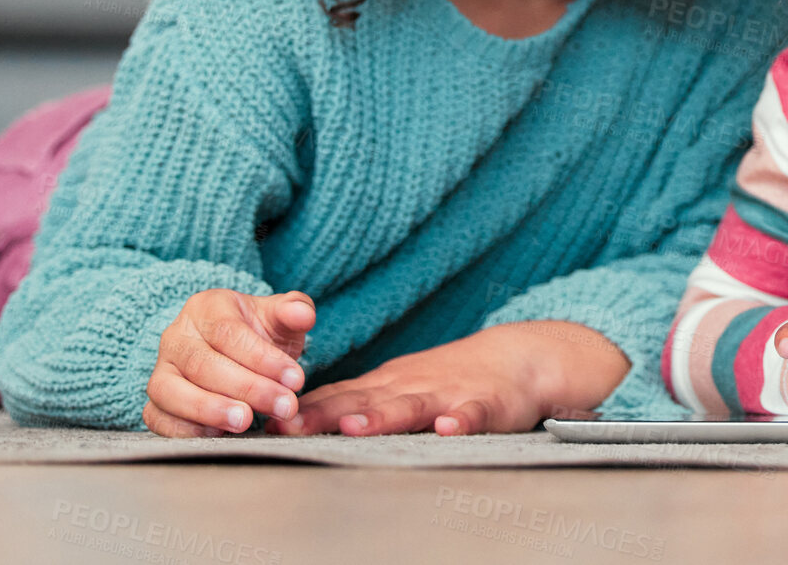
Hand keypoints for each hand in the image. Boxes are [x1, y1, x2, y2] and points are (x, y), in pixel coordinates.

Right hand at [142, 288, 313, 437]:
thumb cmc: (260, 334)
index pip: (229, 332)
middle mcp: (176, 336)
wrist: (239, 354)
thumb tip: (303, 314)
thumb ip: (295, 311)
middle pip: (202, 363)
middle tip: (283, 406)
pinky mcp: (155, 402)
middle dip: (247, 388)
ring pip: (171, 390)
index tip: (295, 380)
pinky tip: (219, 434)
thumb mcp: (280, 318)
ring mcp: (161, 370)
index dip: (262, 358)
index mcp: (206, 307)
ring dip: (210, 409)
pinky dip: (184, 429)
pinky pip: (158, 418)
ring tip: (246, 422)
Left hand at [264, 320, 630, 436]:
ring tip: (358, 426)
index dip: (305, 409)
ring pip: (412, 406)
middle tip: (292, 425)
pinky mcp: (486, 403)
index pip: (340, 395)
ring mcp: (448, 393)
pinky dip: (460, 421)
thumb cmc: (453, 378)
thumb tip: (298, 420)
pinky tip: (449, 430)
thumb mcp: (401, 385)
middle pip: (365, 400)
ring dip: (384, 416)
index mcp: (390, 384)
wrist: (520, 357)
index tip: (267, 421)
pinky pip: (472, 414)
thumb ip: (359, 402)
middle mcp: (412, 386)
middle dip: (327, 414)